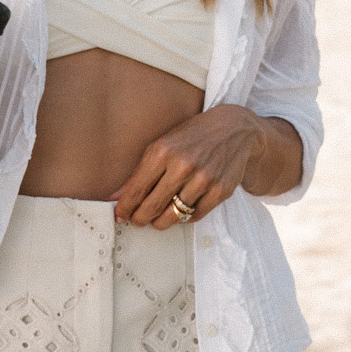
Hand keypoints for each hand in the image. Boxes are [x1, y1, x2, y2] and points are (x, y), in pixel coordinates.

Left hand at [113, 104, 272, 229]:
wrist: (233, 129)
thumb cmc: (192, 137)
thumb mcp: (163, 145)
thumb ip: (140, 172)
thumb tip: (117, 196)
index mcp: (163, 151)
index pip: (136, 190)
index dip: (125, 208)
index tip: (120, 215)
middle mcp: (183, 165)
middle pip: (152, 207)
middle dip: (140, 219)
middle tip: (137, 220)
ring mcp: (203, 179)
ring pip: (173, 216)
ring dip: (161, 222)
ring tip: (157, 219)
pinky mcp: (220, 191)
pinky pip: (195, 216)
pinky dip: (184, 218)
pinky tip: (180, 211)